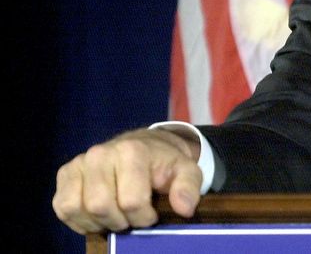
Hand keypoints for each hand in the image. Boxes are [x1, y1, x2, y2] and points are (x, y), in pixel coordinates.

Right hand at [52, 128, 202, 234]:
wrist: (142, 147)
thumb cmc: (163, 163)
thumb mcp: (185, 171)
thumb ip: (188, 187)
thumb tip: (185, 209)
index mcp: (131, 152)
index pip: (131, 201)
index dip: (143, 217)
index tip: (152, 214)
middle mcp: (100, 154)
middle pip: (100, 207)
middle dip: (120, 221)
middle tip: (132, 217)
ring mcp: (79, 163)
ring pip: (78, 209)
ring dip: (98, 222)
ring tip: (116, 216)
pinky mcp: (64, 174)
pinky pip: (63, 208)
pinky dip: (80, 220)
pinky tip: (98, 215)